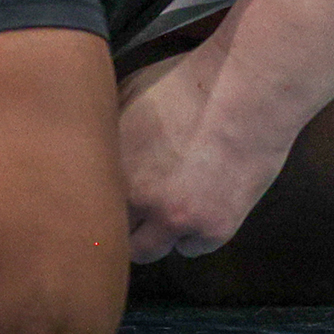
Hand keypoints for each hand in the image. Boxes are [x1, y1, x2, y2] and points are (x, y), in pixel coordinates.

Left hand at [115, 47, 292, 262]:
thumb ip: (108, 129)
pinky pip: (193, 248)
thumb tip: (95, 144)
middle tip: (134, 211)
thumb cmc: (188, 83)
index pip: (86, 207)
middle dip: (121, 224)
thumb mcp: (128, 93)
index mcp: (111, 166)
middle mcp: (138, 199)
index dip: (96, 202)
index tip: (105, 199)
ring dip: (154, 235)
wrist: (247, 92)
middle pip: (114, 237)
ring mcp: (176, 218)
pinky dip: (195, 233)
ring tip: (166, 212)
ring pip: (150, 251)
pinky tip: (202, 204)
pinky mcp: (213, 228)